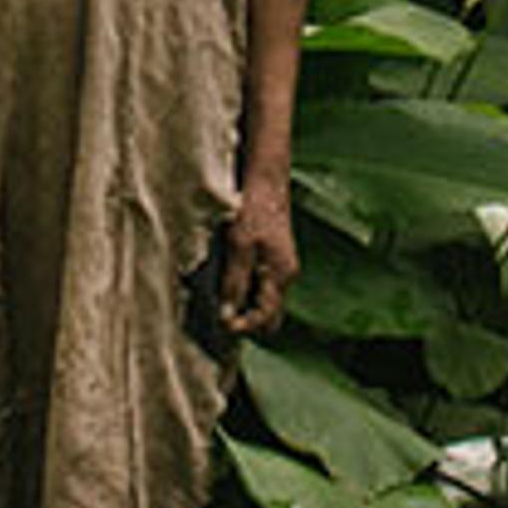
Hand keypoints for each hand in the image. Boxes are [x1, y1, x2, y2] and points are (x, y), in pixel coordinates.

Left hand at [219, 171, 295, 338]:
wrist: (267, 180)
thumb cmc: (254, 210)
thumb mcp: (239, 245)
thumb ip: (234, 282)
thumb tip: (227, 317)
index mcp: (281, 276)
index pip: (266, 319)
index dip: (244, 327)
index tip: (221, 325)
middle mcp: (286, 277)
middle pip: (270, 317)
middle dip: (248, 321)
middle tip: (222, 314)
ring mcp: (282, 268)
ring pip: (266, 302)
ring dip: (245, 305)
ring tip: (221, 297)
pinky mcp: (274, 259)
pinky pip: (263, 287)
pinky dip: (247, 291)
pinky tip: (229, 280)